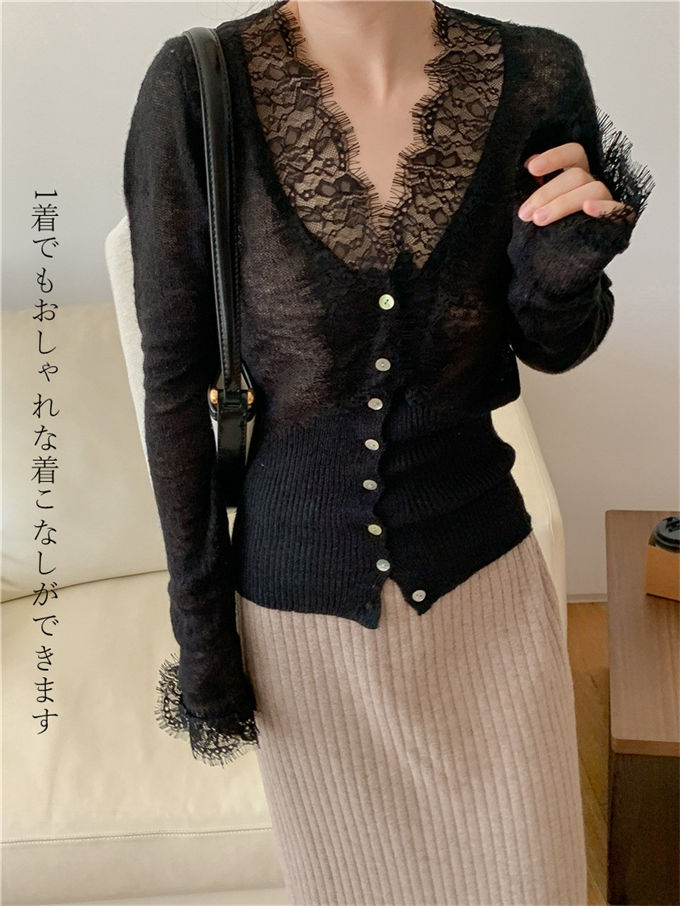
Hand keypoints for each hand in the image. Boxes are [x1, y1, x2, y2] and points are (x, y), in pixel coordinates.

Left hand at [517, 141, 635, 225]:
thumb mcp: (537, 209)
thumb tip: (528, 164)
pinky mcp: (620, 220)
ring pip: (594, 189)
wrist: (558, 266)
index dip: (554, 157)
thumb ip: (534, 188)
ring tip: (538, 220)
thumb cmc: (548, 234)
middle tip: (525, 213)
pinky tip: (587, 209)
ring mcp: (608, 201)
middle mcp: (593, 184)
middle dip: (547, 193)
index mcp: (576, 175)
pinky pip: (617, 210)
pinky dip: (602, 208)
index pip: (573, 154)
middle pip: (577, 175)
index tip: (531, 168)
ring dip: (563, 204)